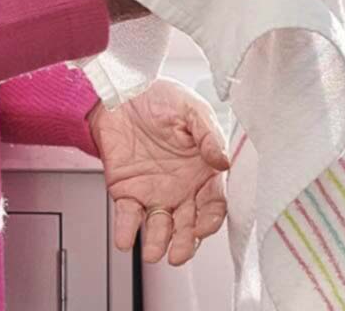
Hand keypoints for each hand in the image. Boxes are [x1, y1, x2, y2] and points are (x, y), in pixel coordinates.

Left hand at [88, 80, 230, 265]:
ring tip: (153, 253)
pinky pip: (127, 215)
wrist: (121, 90)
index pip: (213, 205)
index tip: (201, 228)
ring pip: (158, 226)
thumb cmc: (161, 98)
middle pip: (187, 225)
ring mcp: (154, 192)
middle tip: (177, 254)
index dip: (209, 220)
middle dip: (184, 243)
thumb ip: (208, 135)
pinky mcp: (126, 191)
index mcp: (202, 171)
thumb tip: (223, 160)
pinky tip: (125, 239)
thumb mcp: (191, 109)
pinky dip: (125, 230)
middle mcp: (181, 188)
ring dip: (156, 242)